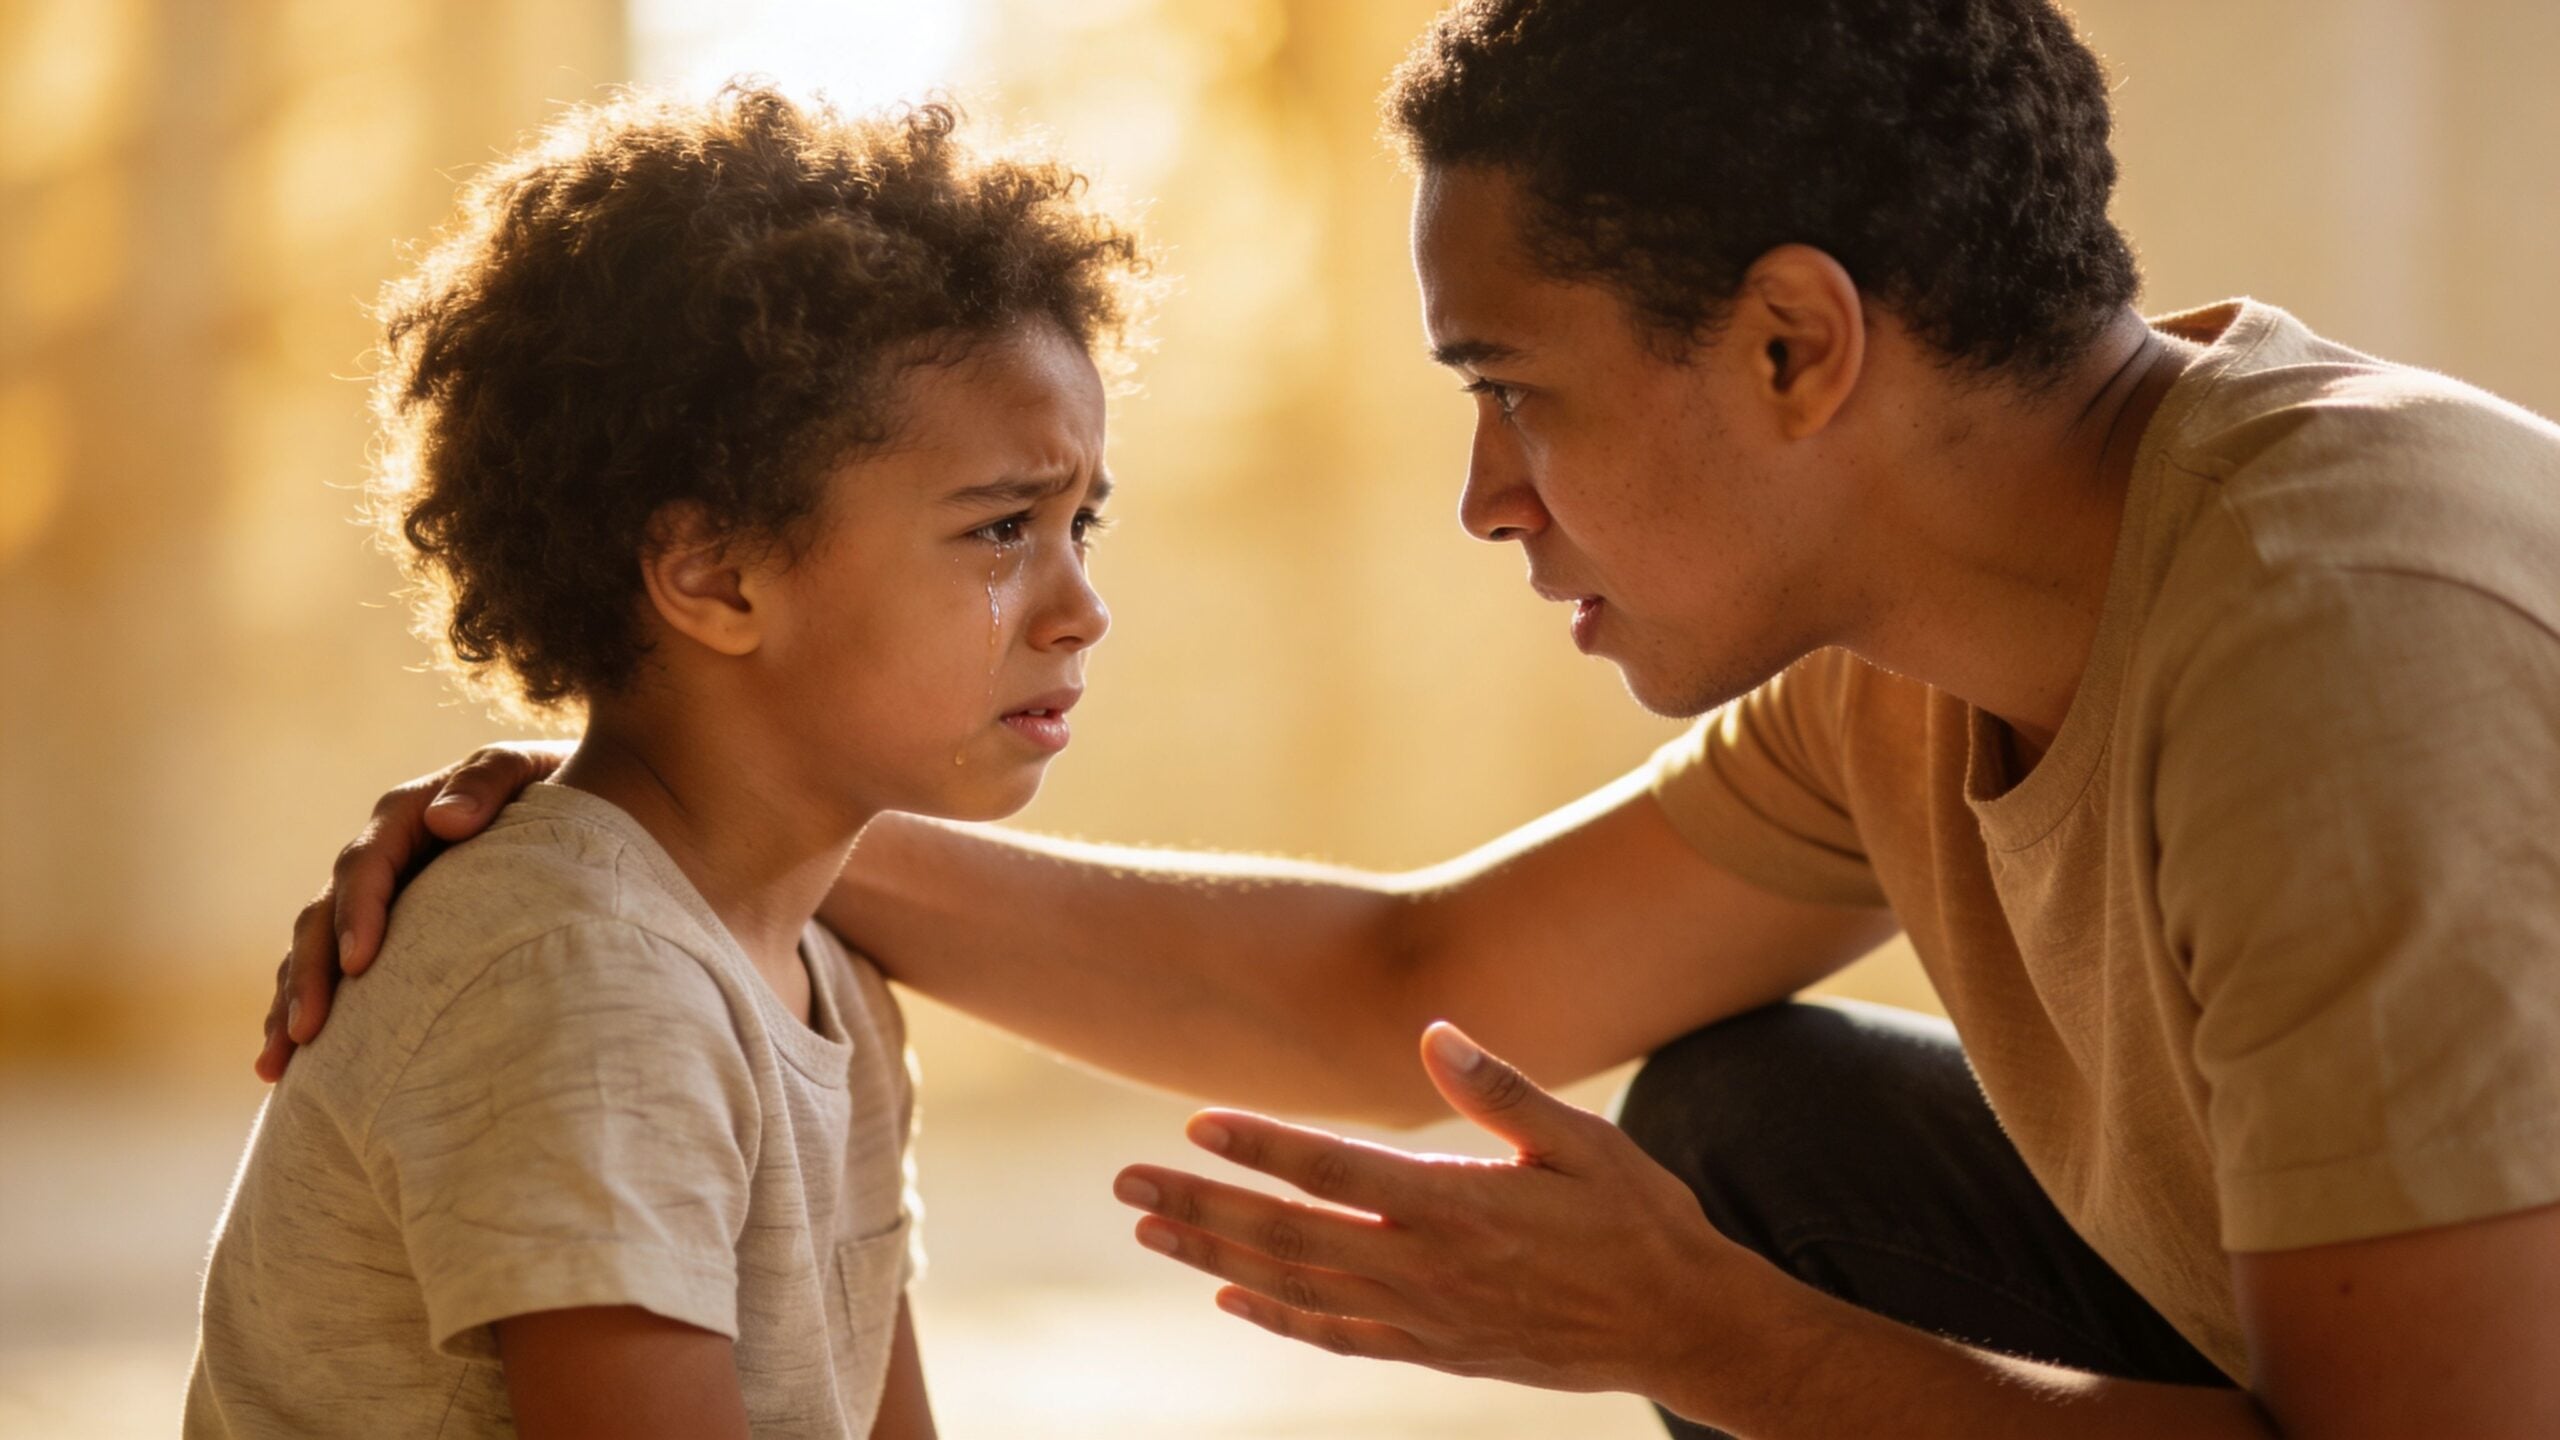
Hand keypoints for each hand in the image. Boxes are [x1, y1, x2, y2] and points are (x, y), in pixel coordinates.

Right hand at [253, 741, 570, 1080]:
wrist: (578, 801)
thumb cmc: (553, 786)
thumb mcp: (525, 770)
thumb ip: (488, 780)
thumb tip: (446, 819)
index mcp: (407, 816)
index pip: (366, 865)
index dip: (357, 913)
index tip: (360, 964)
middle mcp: (381, 859)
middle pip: (323, 916)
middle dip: (309, 975)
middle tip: (303, 1034)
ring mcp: (380, 900)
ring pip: (316, 952)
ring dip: (291, 1004)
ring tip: (274, 1064)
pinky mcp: (390, 934)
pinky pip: (335, 973)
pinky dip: (312, 1010)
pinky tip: (291, 1067)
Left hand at [1112, 1021, 1749, 1399]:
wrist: (1682, 1326)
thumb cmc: (1638, 1221)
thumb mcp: (1582, 1140)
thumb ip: (1501, 1090)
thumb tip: (1434, 1032)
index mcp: (1458, 1205)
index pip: (1333, 1171)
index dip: (1258, 1149)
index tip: (1194, 1126)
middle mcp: (1426, 1266)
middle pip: (1289, 1234)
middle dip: (1201, 1208)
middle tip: (1127, 1187)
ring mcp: (1424, 1316)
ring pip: (1296, 1287)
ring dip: (1217, 1259)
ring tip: (1152, 1234)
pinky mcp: (1434, 1349)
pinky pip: (1336, 1335)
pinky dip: (1277, 1317)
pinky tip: (1230, 1299)